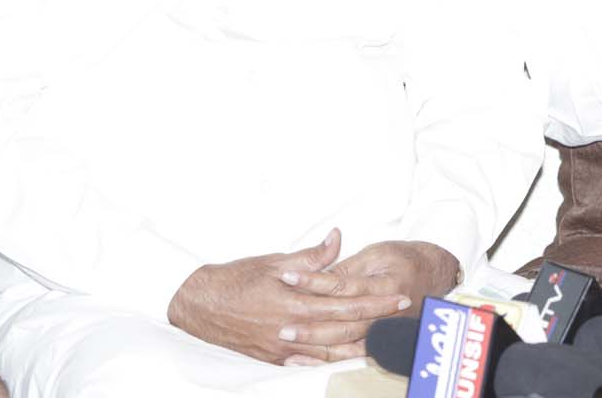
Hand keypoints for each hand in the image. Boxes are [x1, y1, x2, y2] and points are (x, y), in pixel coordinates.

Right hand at [166, 228, 411, 364]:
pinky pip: (308, 362)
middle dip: (377, 322)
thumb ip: (311, 257)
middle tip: (402, 316)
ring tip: (385, 340)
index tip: (399, 297)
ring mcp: (283, 348)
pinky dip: (330, 360)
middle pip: (345, 329)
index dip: (376, 302)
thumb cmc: (236, 278)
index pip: (347, 304)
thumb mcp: (274, 261)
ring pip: (330, 351)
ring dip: (359, 346)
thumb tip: (337, 238)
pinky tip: (346, 358)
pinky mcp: (273, 357)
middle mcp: (292, 329)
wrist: (199, 304)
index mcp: (297, 303)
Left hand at [276, 241, 459, 364]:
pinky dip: (325, 359)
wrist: (436, 273)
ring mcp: (385, 330)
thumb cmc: (405, 259)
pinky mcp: (381, 341)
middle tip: (280, 322)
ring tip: (286, 340)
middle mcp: (386, 312)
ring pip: (344, 342)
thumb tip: (320, 271)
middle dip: (309, 322)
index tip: (287, 276)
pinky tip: (301, 360)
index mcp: (385, 284)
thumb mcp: (378, 253)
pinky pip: (349, 356)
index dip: (313, 280)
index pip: (342, 285)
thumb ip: (348, 266)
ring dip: (314, 343)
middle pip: (341, 320)